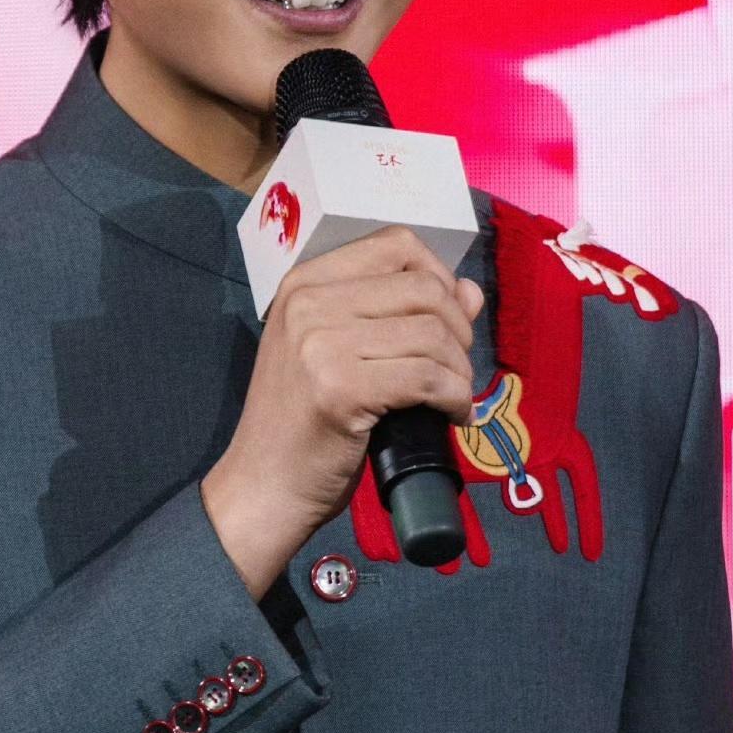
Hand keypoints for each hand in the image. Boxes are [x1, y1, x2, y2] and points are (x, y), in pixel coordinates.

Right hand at [202, 227, 482, 598]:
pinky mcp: (340, 389)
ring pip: (432, 335)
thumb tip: (469, 290)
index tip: (448, 320)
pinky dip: (456, 399)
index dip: (439, 277)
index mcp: (304, 283)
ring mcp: (321, 344)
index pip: (395, 244)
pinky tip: (452, 416)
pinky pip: (428, 378)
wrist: (263, 487)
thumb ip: (400, 314)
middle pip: (424, 290)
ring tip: (453, 398)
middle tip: (455, 371)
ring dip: (460, 371)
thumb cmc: (304, 424)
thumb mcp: (341, 354)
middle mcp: (309, 303)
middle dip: (459, 331)